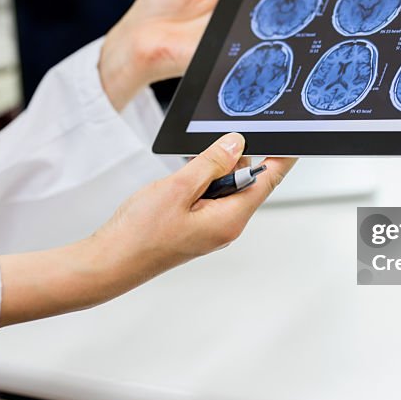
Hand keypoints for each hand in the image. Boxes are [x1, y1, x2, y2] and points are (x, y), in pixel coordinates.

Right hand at [0, 133, 295, 325]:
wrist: (110, 262)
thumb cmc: (140, 233)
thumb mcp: (179, 187)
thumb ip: (211, 163)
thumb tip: (236, 144)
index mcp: (230, 218)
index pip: (267, 180)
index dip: (280, 156)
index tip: (290, 136)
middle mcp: (227, 225)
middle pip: (247, 181)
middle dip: (233, 159)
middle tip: (211, 147)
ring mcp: (212, 229)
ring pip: (226, 187)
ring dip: (212, 171)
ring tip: (186, 171)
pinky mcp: (197, 228)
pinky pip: (210, 197)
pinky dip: (200, 182)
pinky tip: (181, 180)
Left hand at [99, 0, 253, 109]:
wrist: (134, 42)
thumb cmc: (156, 10)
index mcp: (229, 0)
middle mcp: (230, 21)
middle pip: (260, 12)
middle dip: (271, 4)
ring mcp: (225, 41)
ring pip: (253, 32)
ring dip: (256, 22)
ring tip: (249, 11)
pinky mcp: (216, 58)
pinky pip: (236, 52)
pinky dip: (240, 44)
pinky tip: (233, 30)